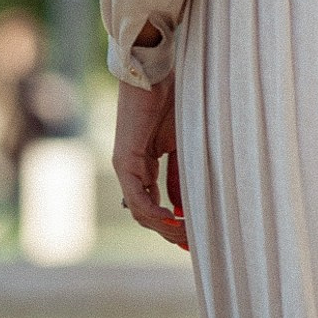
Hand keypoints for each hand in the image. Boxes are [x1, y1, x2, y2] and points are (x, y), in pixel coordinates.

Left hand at [111, 73, 186, 247]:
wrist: (154, 71)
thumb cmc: (173, 98)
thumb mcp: (182, 145)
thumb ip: (180, 174)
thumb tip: (183, 206)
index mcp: (146, 164)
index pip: (156, 204)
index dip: (174, 223)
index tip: (192, 238)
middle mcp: (132, 169)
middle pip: (148, 214)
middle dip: (170, 232)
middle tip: (191, 246)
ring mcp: (126, 166)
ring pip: (141, 211)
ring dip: (164, 227)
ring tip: (186, 237)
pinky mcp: (125, 160)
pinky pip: (137, 197)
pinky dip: (154, 212)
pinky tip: (173, 220)